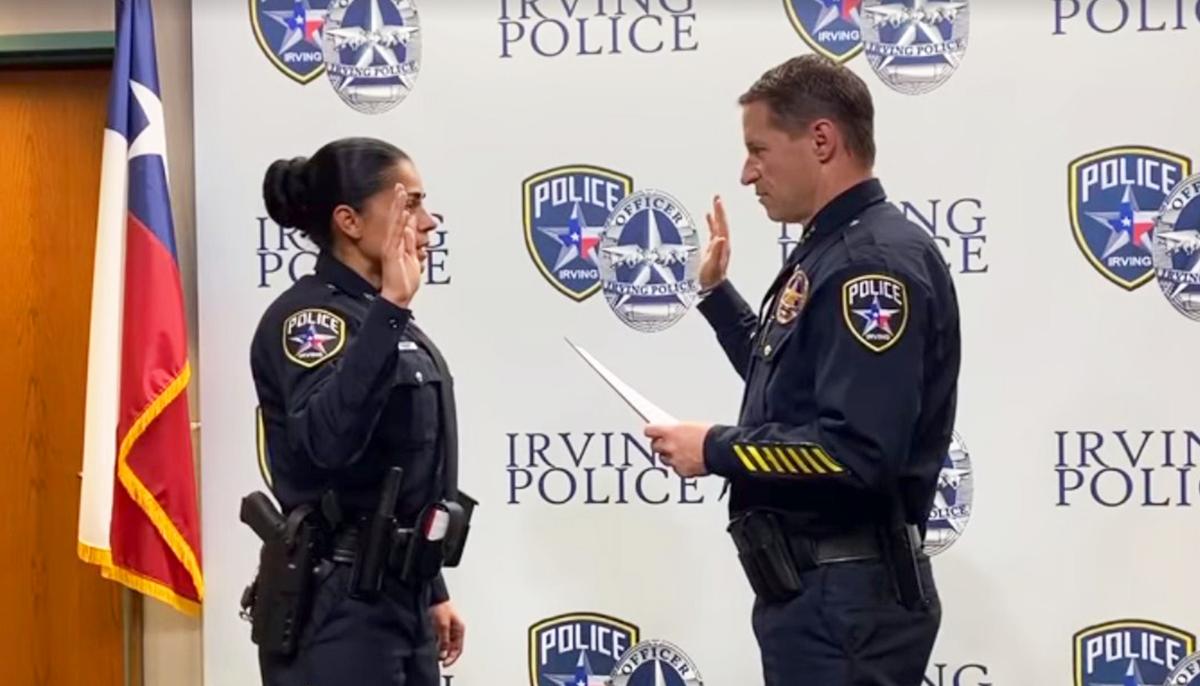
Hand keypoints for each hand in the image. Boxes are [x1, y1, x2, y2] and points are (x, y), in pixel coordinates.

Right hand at [380, 183, 421, 307]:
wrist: (398, 296)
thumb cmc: (404, 282)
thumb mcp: (412, 258)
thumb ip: (410, 242)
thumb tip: (410, 227)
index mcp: (398, 244)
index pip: (400, 221)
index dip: (401, 206)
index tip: (403, 193)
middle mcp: (393, 243)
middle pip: (395, 218)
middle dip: (397, 202)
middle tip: (399, 186)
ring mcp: (391, 247)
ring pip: (395, 223)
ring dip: (397, 207)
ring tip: (399, 192)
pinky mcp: (391, 254)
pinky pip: (396, 236)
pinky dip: (399, 224)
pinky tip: (403, 213)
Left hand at [429, 600, 464, 666]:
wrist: (433, 597)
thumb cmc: (441, 607)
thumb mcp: (443, 625)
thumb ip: (444, 640)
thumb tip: (444, 654)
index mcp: (459, 629)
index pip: (458, 649)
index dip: (452, 658)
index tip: (445, 664)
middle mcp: (455, 631)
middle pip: (452, 648)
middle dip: (446, 656)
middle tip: (438, 661)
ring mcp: (448, 629)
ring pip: (446, 645)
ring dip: (441, 651)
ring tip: (434, 655)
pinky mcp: (440, 628)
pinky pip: (440, 640)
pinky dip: (437, 645)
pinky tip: (432, 647)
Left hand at [644, 422, 710, 477]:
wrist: (722, 450)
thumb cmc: (712, 436)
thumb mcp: (692, 426)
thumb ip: (678, 430)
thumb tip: (674, 432)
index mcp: (671, 432)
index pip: (649, 430)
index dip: (651, 431)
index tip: (652, 431)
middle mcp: (669, 446)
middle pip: (654, 446)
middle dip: (660, 444)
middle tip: (668, 443)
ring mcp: (675, 460)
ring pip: (664, 459)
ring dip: (669, 456)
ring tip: (681, 452)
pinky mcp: (682, 472)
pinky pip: (676, 469)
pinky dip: (681, 466)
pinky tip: (689, 461)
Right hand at [699, 195, 730, 290]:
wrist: (711, 289)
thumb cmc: (710, 279)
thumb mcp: (712, 266)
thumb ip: (716, 252)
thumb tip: (720, 238)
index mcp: (722, 246)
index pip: (722, 225)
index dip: (720, 213)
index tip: (718, 201)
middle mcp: (722, 245)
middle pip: (722, 223)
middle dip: (719, 210)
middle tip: (717, 197)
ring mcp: (718, 246)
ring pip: (718, 226)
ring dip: (716, 214)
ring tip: (714, 203)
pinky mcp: (712, 249)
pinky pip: (712, 231)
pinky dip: (711, 223)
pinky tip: (708, 218)